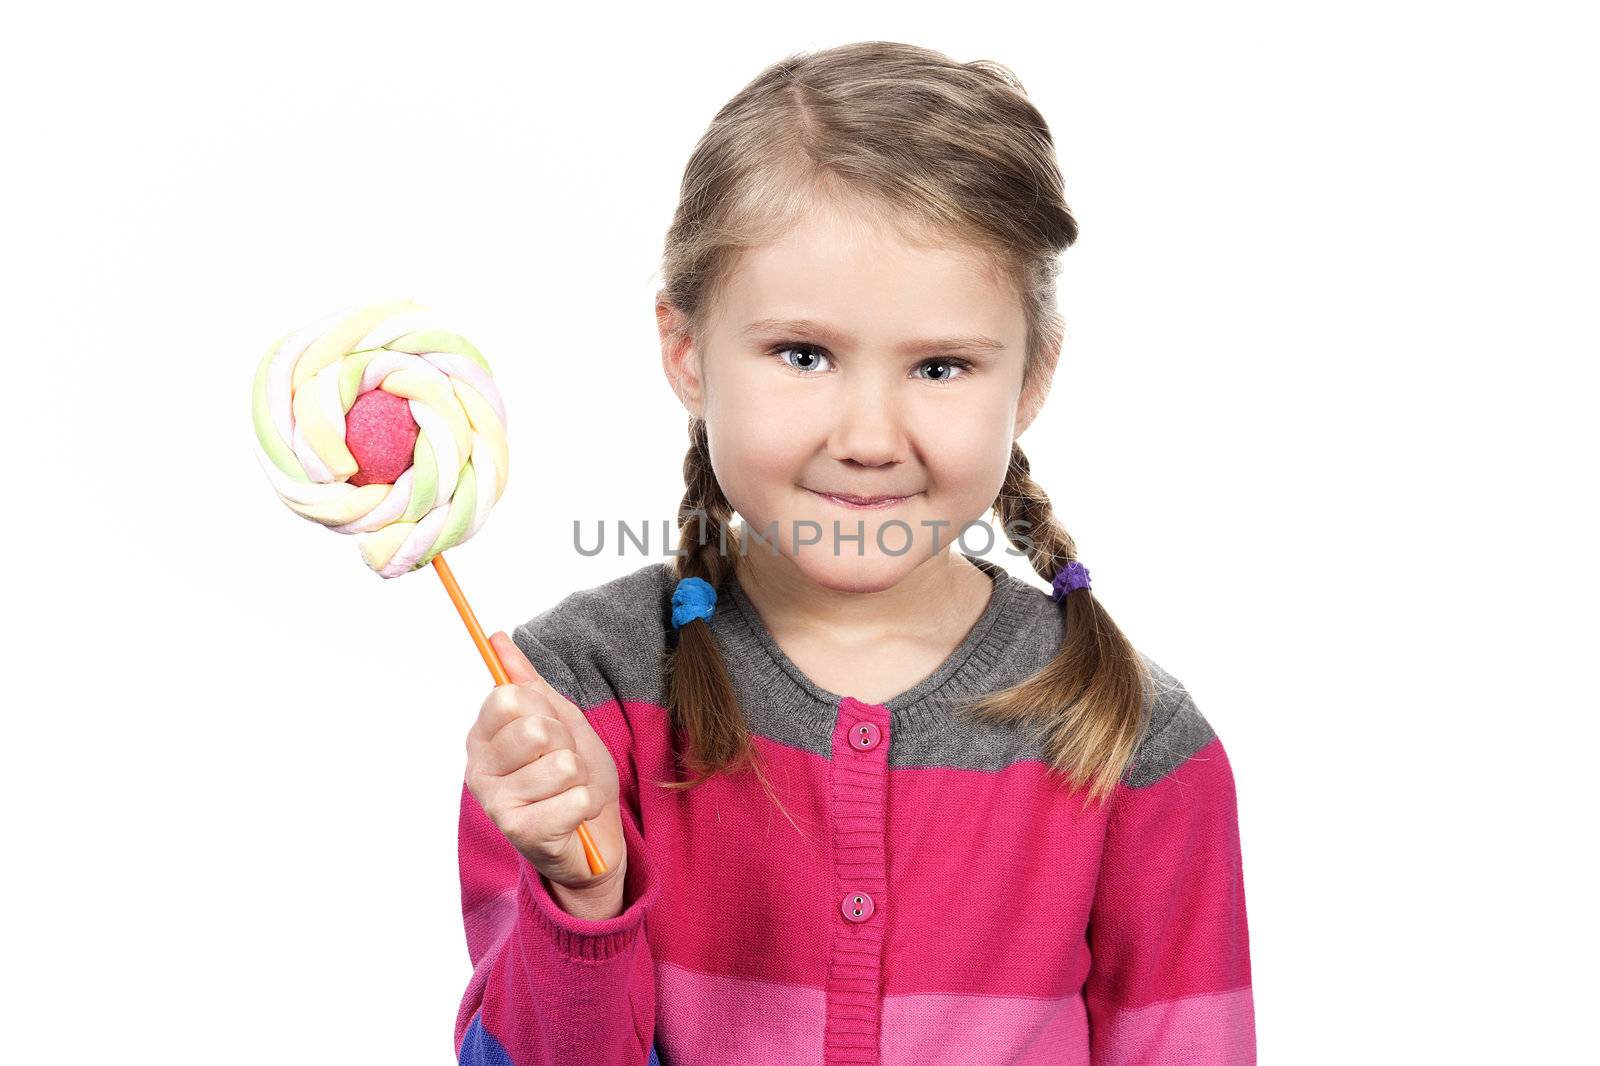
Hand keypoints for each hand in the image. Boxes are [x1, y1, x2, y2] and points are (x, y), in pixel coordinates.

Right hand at [465, 631, 625, 896]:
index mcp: (483, 736)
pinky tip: (574, 816)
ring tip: (568, 792)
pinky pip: (573, 799)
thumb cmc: (571, 776)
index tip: (549, 730)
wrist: (592, 835)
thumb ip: (529, 682)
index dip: (544, 710)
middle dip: (567, 745)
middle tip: (563, 767)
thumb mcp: (559, 719)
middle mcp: (478, 769)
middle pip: (535, 728)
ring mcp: (496, 804)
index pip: (508, 696)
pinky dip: (585, 804)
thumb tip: (497, 638)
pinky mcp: (520, 834)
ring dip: (579, 778)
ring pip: (560, 765)